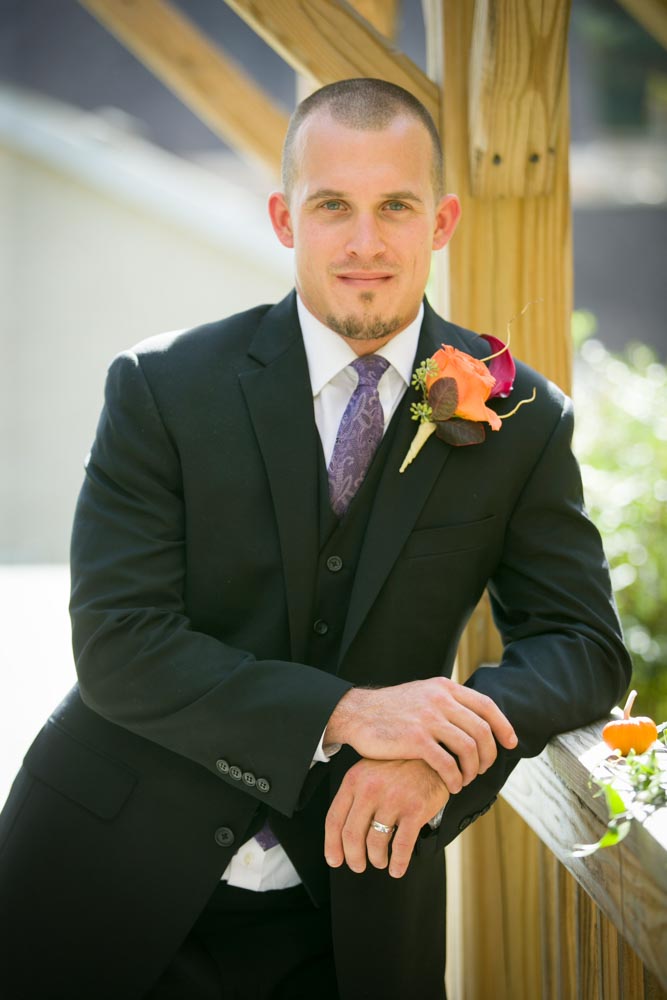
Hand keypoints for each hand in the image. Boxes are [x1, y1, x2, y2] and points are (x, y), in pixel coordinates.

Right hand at [324, 677, 515, 793]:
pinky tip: (452, 785)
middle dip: (488, 755)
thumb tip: (474, 717)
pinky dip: (456, 778)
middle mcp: (440, 700)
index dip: (503, 726)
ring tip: (466, 779)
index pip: (486, 705)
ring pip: (469, 748)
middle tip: (482, 769)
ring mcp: (428, 718)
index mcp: (444, 688)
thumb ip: (446, 702)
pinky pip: (448, 764)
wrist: (357, 713)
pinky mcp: (416, 739)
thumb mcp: (422, 694)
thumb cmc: (390, 709)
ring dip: (473, 769)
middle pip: (482, 730)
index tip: (510, 742)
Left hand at [324, 758, 448, 878]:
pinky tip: (397, 868)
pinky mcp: (415, 809)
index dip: (332, 845)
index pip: (334, 819)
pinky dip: (398, 863)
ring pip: (375, 843)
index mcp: (354, 780)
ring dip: (377, 859)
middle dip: (354, 858)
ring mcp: (393, 799)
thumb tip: (340, 834)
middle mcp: (370, 789)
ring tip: (380, 861)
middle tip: (358, 866)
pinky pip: (401, 846)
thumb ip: (354, 796)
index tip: (335, 860)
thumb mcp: (368, 772)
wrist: (430, 756)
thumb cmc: (397, 767)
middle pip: (352, 835)